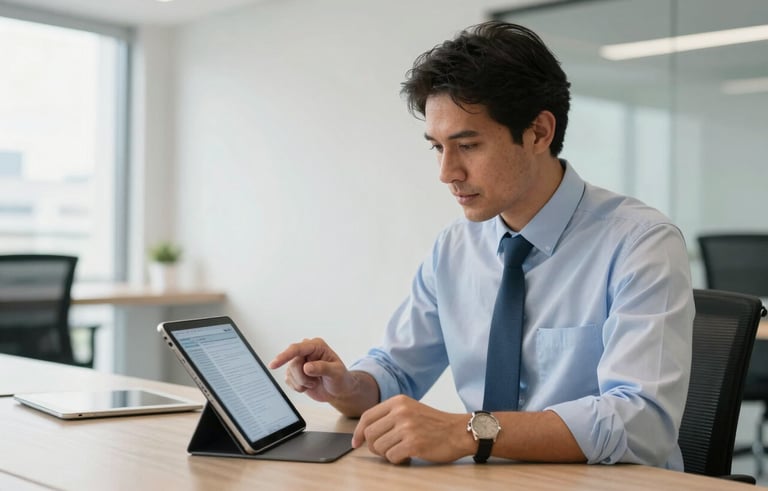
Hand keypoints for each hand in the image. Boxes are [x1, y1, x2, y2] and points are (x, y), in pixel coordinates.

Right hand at [269, 338, 354, 403]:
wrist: (339, 390)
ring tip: (314, 383)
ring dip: (301, 383)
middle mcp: (306, 352)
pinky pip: (288, 380)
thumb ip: (323, 368)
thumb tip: (307, 367)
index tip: (274, 364)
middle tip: (315, 382)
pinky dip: (298, 387)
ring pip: (290, 373)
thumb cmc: (340, 378)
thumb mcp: (336, 373)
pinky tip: (308, 385)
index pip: (297, 348)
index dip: (285, 356)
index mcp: (317, 346)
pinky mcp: (295, 372)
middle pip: (293, 364)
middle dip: (303, 378)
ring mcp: (300, 362)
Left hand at [352, 395, 472, 463]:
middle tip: (385, 450)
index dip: (358, 432)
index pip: (367, 417)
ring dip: (387, 454)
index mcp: (398, 401)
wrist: (459, 431)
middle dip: (374, 446)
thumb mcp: (410, 410)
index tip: (356, 443)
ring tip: (400, 451)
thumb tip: (364, 433)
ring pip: (379, 447)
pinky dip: (397, 460)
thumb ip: (389, 416)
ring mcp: (407, 427)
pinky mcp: (414, 443)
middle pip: (370, 434)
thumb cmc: (434, 424)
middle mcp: (401, 412)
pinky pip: (391, 457)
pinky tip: (407, 456)